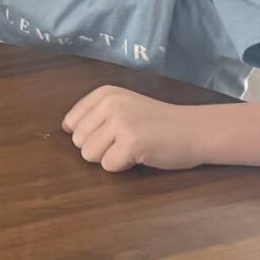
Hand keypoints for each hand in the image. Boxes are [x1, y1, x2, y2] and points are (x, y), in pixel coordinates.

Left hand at [62, 86, 204, 171]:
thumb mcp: (124, 106)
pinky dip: (123, 166)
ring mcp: (120, 122)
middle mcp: (110, 103)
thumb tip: (65, 128)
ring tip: (132, 147)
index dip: (90, 135)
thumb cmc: (158, 122)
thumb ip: (96, 114)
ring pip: (89, 155)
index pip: (71, 122)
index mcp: (105, 93)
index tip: (114, 131)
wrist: (194, 130)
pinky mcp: (131, 143)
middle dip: (99, 148)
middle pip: (78, 141)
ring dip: (109, 158)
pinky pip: (108, 166)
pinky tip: (140, 155)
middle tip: (126, 141)